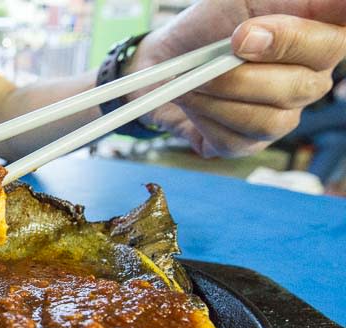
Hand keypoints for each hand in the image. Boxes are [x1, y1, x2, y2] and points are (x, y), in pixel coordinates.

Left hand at [130, 0, 345, 157]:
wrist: (167, 58)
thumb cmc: (212, 25)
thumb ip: (285, 3)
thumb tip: (308, 17)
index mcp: (320, 39)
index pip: (338, 42)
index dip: (306, 41)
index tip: (254, 37)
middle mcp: (310, 81)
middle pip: (303, 87)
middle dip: (246, 71)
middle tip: (218, 51)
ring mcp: (282, 116)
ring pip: (267, 121)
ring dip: (219, 96)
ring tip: (192, 79)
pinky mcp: (248, 144)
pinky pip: (235, 140)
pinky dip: (205, 117)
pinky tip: (193, 100)